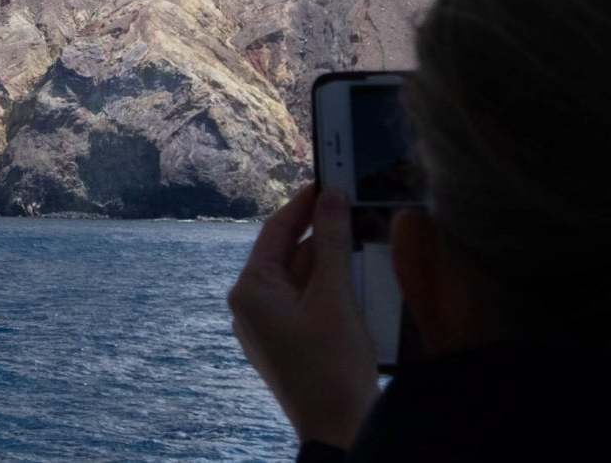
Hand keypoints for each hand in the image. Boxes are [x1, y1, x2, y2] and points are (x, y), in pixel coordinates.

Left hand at [228, 184, 380, 449]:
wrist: (339, 430)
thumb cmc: (332, 365)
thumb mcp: (335, 297)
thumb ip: (333, 243)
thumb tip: (331, 195)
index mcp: (250, 290)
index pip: (275, 231)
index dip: (303, 204)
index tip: (327, 181)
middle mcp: (249, 306)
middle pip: (287, 255)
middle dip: (321, 234)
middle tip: (353, 207)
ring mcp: (266, 328)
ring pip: (299, 280)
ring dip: (328, 262)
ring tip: (362, 238)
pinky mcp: (286, 344)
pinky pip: (305, 303)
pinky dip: (328, 288)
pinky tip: (356, 280)